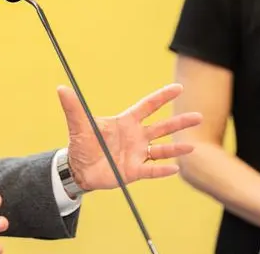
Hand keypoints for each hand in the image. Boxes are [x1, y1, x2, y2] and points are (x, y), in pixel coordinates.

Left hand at [58, 82, 202, 191]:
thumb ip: (73, 107)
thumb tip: (61, 88)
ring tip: (192, 147)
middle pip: (162, 128)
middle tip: (199, 117)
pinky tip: (176, 168)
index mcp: (126, 122)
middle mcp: (136, 137)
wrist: (79, 169)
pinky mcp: (134, 171)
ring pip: (161, 149)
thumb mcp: (78, 125)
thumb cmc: (81, 144)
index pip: (148, 106)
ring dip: (176, 148)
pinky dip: (163, 170)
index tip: (179, 88)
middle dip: (180, 122)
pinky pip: (152, 171)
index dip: (162, 97)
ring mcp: (137, 154)